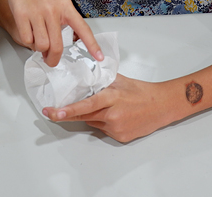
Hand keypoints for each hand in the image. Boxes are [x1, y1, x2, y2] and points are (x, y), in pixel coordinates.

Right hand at [5, 0, 102, 66]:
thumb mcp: (58, 3)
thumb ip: (61, 22)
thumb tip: (57, 47)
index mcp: (66, 7)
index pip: (83, 29)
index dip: (92, 44)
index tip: (99, 57)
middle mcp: (53, 10)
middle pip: (56, 46)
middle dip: (52, 59)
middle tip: (50, 61)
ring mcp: (37, 13)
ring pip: (41, 45)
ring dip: (39, 49)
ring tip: (37, 40)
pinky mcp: (21, 15)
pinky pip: (27, 40)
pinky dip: (27, 41)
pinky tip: (28, 32)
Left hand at [42, 75, 172, 142]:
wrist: (162, 106)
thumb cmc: (142, 91)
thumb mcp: (120, 80)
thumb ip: (101, 79)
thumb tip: (84, 75)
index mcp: (112, 97)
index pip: (86, 104)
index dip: (69, 109)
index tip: (54, 112)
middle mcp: (113, 114)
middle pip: (84, 116)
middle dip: (66, 114)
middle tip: (50, 112)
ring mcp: (116, 128)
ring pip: (93, 122)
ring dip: (92, 116)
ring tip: (108, 107)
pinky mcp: (120, 137)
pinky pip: (103, 130)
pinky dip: (103, 122)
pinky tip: (116, 115)